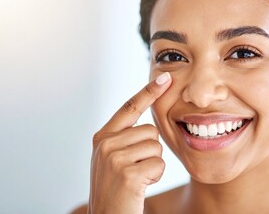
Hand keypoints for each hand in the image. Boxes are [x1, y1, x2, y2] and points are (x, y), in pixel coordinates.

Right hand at [87, 72, 171, 213]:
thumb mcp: (113, 158)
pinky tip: (139, 187)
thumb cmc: (115, 189)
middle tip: (135, 170)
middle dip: (150, 151)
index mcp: (102, 137)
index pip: (130, 108)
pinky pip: (159, 165)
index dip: (148, 92)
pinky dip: (155, 177)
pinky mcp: (127, 173)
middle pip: (150, 131)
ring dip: (153, 165)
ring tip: (135, 178)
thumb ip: (125, 139)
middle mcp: (105, 144)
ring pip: (156, 147)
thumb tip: (150, 125)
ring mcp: (114, 158)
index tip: (165, 77)